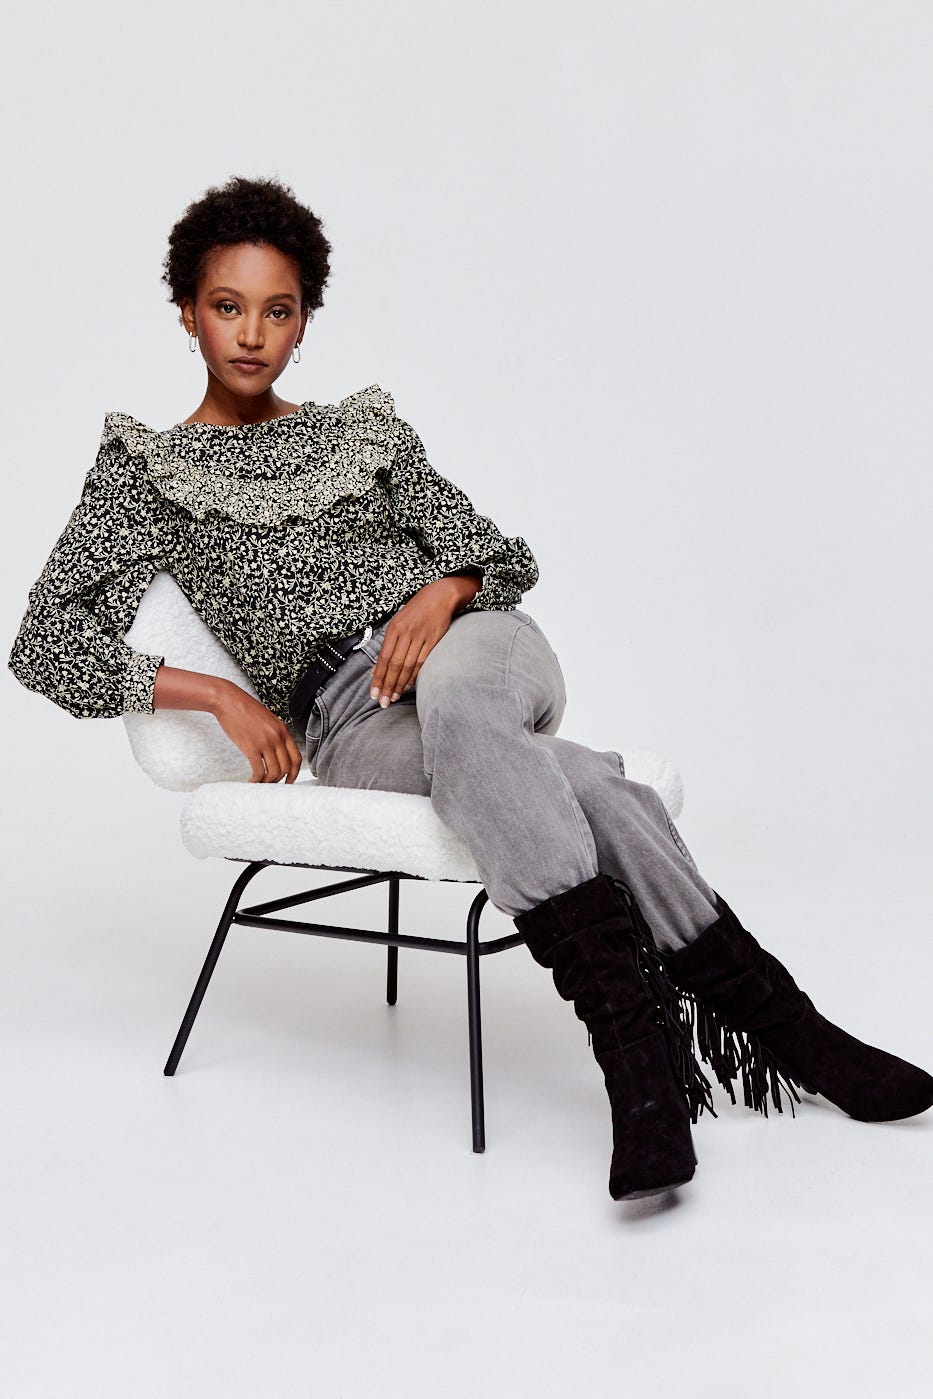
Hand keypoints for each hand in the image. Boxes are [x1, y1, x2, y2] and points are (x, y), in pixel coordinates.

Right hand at [212, 680, 303, 782]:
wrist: (228, 701)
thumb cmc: (245, 709)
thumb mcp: (268, 719)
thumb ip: (275, 734)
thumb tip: (276, 750)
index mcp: (283, 730)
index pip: (296, 757)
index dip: (294, 773)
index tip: (288, 781)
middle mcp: (277, 737)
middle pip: (287, 767)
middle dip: (280, 780)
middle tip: (271, 784)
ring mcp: (265, 742)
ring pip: (274, 772)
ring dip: (267, 781)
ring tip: (259, 782)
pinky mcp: (251, 747)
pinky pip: (259, 770)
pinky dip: (256, 780)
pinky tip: (251, 780)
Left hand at [369, 578, 467, 704]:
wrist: (440, 596)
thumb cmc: (416, 610)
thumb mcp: (398, 622)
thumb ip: (388, 645)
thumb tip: (376, 670)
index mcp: (394, 628)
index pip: (383, 658)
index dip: (378, 677)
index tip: (373, 693)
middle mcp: (406, 633)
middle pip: (394, 664)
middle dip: (387, 685)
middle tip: (383, 701)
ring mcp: (421, 636)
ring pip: (408, 665)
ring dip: (400, 684)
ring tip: (394, 697)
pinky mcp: (434, 640)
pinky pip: (422, 661)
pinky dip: (414, 675)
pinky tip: (408, 686)